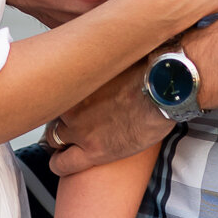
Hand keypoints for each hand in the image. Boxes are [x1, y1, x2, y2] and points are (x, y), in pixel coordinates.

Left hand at [46, 62, 172, 174]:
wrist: (164, 95)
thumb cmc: (150, 74)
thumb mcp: (121, 57)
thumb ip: (106, 61)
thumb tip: (111, 53)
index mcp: (77, 80)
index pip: (55, 90)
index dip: (63, 97)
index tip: (69, 99)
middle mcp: (72, 105)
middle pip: (52, 114)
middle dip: (59, 118)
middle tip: (70, 120)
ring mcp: (80, 129)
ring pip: (54, 138)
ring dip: (60, 140)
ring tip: (66, 143)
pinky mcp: (92, 151)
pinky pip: (62, 164)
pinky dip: (59, 164)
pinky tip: (61, 163)